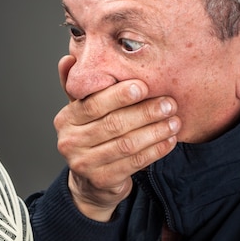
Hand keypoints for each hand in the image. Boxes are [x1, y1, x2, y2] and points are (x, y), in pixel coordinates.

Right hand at [55, 55, 180, 220]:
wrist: (90, 182)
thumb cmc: (92, 138)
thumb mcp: (82, 111)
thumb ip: (80, 86)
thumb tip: (68, 58)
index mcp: (65, 119)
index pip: (93, 104)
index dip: (119, 95)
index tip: (144, 86)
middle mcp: (70, 142)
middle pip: (113, 124)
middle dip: (144, 112)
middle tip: (169, 103)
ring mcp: (84, 164)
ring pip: (126, 144)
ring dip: (155, 131)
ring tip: (174, 122)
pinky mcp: (102, 181)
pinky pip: (134, 163)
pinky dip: (155, 150)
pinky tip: (169, 140)